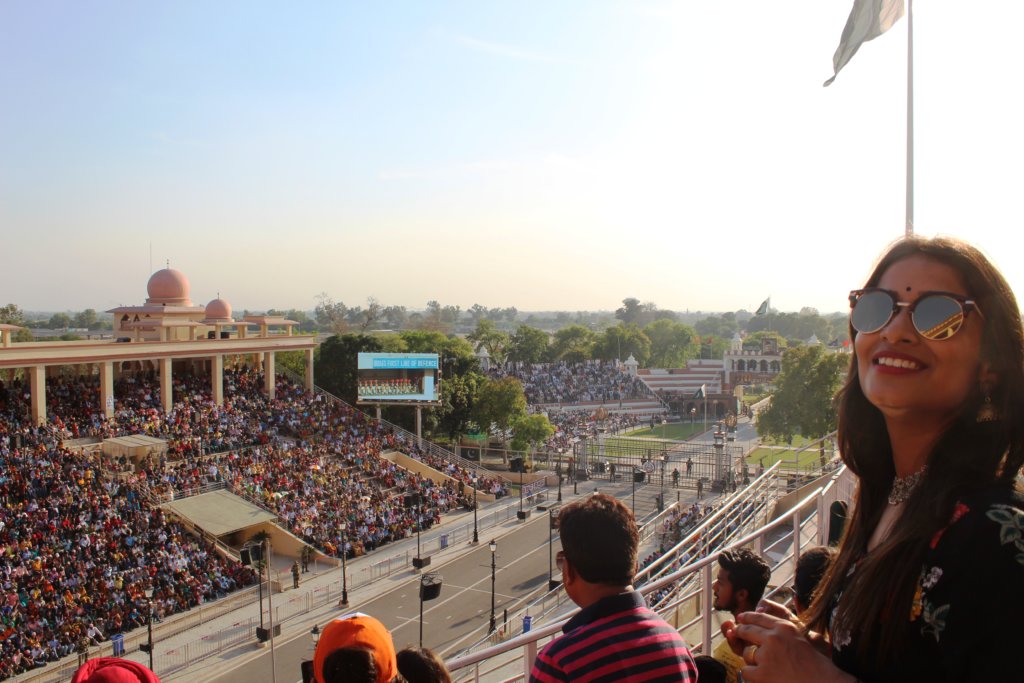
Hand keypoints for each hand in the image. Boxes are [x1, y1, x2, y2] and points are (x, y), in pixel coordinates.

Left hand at [734, 611, 853, 682]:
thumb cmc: (816, 663)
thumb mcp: (803, 637)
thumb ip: (783, 629)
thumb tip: (760, 608)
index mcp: (785, 627)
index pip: (760, 617)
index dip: (748, 617)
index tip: (740, 617)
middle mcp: (774, 638)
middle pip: (747, 630)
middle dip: (740, 632)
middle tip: (736, 633)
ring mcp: (767, 655)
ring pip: (746, 653)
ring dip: (752, 660)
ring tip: (766, 666)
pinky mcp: (763, 673)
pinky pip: (746, 671)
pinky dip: (752, 675)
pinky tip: (762, 677)